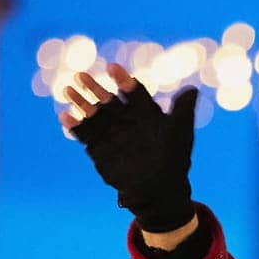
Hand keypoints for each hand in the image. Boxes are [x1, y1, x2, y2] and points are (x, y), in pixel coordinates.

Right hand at [61, 63, 199, 232]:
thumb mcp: (181, 133)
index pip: (133, 92)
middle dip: (95, 88)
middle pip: (108, 101)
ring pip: (94, 115)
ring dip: (81, 103)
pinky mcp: (100, 151)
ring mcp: (112, 135)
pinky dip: (76, 127)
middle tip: (81, 74)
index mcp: (145, 113)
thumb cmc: (174, 160)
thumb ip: (183, 110)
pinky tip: (65, 116)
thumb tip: (193, 89)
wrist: (161, 191)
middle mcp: (126, 121)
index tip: (112, 67)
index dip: (123, 80)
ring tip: (68, 89)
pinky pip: (86, 137)